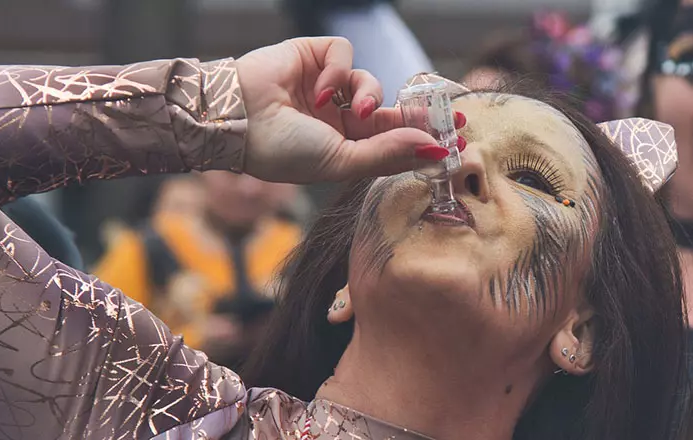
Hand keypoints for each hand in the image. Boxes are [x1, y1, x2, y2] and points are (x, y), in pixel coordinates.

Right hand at [235, 37, 440, 182]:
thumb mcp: (341, 161)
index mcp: (343, 146)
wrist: (236, 122)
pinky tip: (322, 91)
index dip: (422, 139)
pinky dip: (339, 71)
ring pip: (371, 83)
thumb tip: (434, 149)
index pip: (392, 141)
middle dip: (421, 115)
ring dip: (371, 95)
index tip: (455, 140)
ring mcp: (327, 86)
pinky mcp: (314, 56)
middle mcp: (338, 117)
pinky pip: (345, 55)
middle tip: (452, 118)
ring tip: (357, 111)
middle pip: (392, 112)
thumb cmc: (281, 151)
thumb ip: (388, 154)